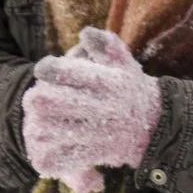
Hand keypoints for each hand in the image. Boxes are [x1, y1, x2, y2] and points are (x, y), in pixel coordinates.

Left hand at [24, 28, 162, 192]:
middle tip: (37, 97)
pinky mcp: (92, 155)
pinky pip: (58, 158)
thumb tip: (85, 33)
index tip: (44, 70)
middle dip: (36, 97)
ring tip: (40, 120)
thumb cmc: (132, 89)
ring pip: (46, 130)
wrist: (156, 127)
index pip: (66, 73)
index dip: (48, 69)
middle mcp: (101, 108)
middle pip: (47, 102)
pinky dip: (46, 155)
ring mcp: (96, 134)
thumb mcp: (126, 63)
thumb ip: (106, 45)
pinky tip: (47, 145)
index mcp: (107, 83)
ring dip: (37, 124)